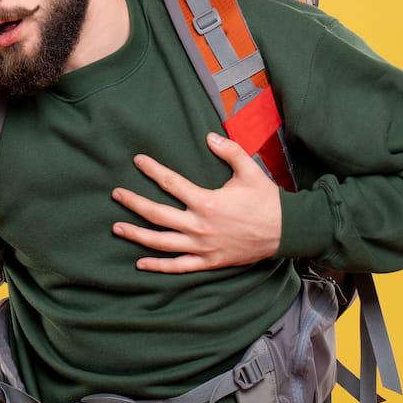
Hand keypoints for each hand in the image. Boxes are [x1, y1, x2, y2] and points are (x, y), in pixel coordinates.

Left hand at [110, 132, 282, 272]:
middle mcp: (200, 226)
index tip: (138, 160)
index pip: (171, 183)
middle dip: (134, 203)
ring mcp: (202, 246)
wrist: (286, 232)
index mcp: (207, 202)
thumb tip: (209, 136)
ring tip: (117, 228)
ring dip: (137, 235)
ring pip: (161, 242)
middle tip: (116, 194)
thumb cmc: (266, 201)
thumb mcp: (250, 171)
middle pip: (157, 215)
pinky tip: (140, 263)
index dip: (152, 170)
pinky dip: (158, 266)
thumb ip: (229, 151)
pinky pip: (178, 266)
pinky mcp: (208, 262)